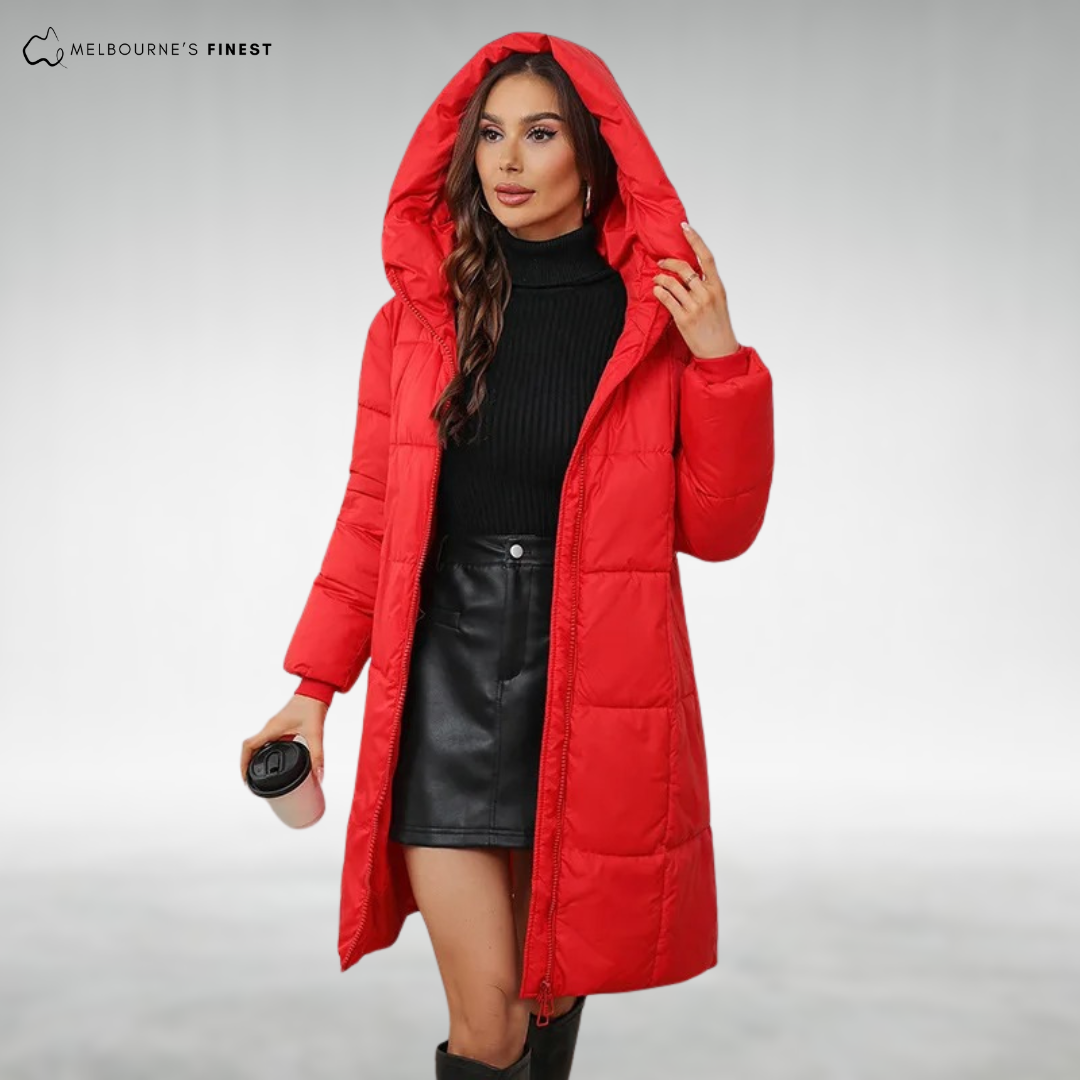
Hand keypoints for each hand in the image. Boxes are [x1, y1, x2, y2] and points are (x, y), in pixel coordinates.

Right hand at [240, 695, 327, 785]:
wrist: (315, 691)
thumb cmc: (312, 707)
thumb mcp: (315, 734)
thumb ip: (317, 756)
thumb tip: (318, 776)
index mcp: (272, 729)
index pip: (249, 746)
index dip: (243, 763)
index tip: (245, 778)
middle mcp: (270, 728)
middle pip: (250, 747)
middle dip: (247, 764)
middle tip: (251, 780)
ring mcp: (274, 727)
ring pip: (258, 744)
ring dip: (255, 757)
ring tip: (258, 773)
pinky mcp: (281, 727)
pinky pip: (268, 741)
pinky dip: (266, 751)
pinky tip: (274, 760)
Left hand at [653, 222, 739, 358]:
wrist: (719, 351)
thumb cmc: (718, 325)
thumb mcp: (718, 301)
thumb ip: (705, 285)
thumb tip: (688, 271)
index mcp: (717, 287)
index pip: (706, 256)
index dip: (695, 239)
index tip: (685, 227)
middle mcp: (707, 294)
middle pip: (684, 268)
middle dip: (669, 262)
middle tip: (661, 263)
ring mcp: (695, 306)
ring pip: (672, 283)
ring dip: (661, 278)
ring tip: (657, 280)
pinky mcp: (684, 319)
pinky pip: (666, 299)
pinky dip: (659, 292)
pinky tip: (657, 291)